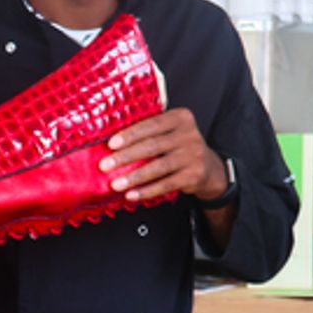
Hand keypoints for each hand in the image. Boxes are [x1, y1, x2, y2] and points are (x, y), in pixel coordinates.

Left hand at [99, 109, 226, 204]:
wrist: (207, 166)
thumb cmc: (177, 146)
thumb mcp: (169, 131)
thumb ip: (148, 132)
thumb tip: (111, 144)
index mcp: (180, 117)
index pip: (151, 125)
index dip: (130, 135)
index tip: (111, 144)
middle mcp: (189, 134)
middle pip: (152, 146)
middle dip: (126, 157)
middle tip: (105, 166)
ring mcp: (193, 155)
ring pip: (159, 167)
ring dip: (134, 177)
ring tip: (115, 184)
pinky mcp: (194, 175)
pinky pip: (166, 184)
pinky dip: (147, 191)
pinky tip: (131, 195)